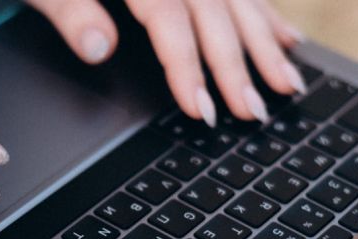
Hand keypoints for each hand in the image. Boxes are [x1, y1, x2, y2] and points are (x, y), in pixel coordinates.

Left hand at [27, 0, 305, 125]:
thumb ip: (69, 10)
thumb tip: (100, 49)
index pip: (168, 16)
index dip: (187, 64)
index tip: (202, 107)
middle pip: (213, 7)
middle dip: (238, 62)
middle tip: (255, 109)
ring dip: (264, 40)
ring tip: (288, 80)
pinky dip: (262, 12)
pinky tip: (284, 35)